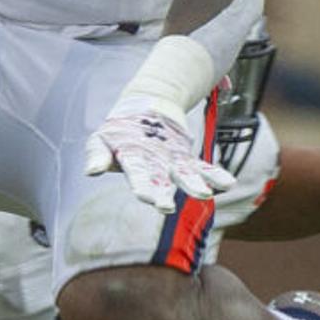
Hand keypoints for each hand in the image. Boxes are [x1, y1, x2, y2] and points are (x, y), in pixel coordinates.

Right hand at [86, 105, 233, 212]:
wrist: (143, 112)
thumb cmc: (119, 130)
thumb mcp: (101, 139)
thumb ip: (96, 154)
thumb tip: (91, 172)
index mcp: (131, 164)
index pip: (136, 176)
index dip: (141, 186)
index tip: (147, 197)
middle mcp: (153, 170)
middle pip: (159, 183)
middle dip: (163, 195)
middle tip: (166, 208)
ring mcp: (171, 165)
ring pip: (184, 178)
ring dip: (194, 186)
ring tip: (205, 194)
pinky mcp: (186, 158)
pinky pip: (202, 168)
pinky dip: (215, 176)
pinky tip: (227, 183)